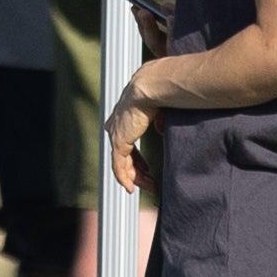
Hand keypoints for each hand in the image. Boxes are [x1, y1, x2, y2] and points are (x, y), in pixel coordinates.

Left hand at [107, 83, 156, 197]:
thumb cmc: (157, 93)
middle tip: (149, 182)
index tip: (146, 168)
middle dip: (138, 171)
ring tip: (147, 187)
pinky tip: (131, 188)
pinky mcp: (118, 142)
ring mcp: (116, 135)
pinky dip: (125, 178)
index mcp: (124, 118)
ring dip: (135, 177)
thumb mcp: (159, 110)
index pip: (128, 144)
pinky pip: (119, 166)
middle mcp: (116, 127)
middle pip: (124, 156)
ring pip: (122, 164)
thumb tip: (160, 129)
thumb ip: (158, 121)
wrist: (150, 87)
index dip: (137, 159)